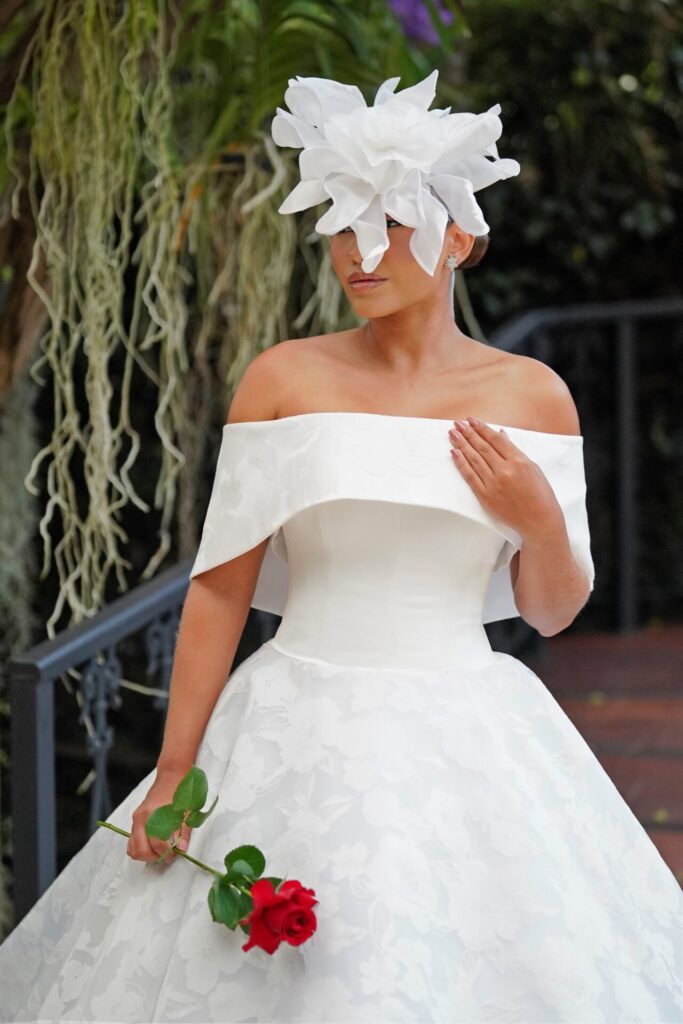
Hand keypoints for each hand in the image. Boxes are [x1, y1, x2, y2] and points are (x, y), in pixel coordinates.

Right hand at [127, 767, 191, 863]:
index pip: (157, 844)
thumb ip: (183, 832)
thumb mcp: (186, 811)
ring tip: (160, 851)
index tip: (175, 854)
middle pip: (140, 850)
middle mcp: (141, 818)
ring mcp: (136, 818)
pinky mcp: (135, 819)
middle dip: (154, 857)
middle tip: (167, 855)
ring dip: (146, 855)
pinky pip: (132, 840)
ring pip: (132, 848)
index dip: (167, 853)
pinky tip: (153, 844)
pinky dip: (140, 847)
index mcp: (154, 815)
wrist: (172, 775)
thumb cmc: (181, 792)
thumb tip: (182, 850)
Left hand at [448, 416, 562, 540]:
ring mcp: (493, 484)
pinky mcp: (485, 496)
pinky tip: (454, 452)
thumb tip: (500, 434)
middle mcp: (505, 470)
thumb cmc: (540, 493)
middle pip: (482, 447)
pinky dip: (461, 463)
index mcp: (518, 461)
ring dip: (461, 444)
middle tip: (457, 423)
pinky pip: (470, 476)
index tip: (471, 420)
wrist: (539, 520)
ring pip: (474, 459)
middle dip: (468, 433)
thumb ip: (514, 450)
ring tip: (452, 433)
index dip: (482, 428)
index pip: (495, 440)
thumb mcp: (532, 467)